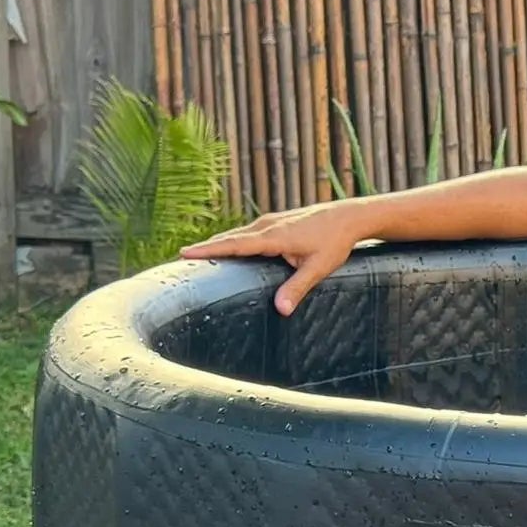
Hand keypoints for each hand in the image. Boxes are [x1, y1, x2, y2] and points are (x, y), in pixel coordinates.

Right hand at [178, 201, 369, 314]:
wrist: (348, 216)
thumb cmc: (335, 242)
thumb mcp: (318, 267)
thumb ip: (298, 288)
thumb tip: (281, 310)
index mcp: (273, 236)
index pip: (234, 245)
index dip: (209, 250)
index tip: (184, 253)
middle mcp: (266, 226)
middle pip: (229, 239)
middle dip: (205, 248)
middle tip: (179, 260)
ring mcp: (269, 222)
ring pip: (236, 235)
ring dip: (216, 244)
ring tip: (193, 256)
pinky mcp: (273, 223)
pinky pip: (246, 234)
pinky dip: (231, 242)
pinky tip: (224, 250)